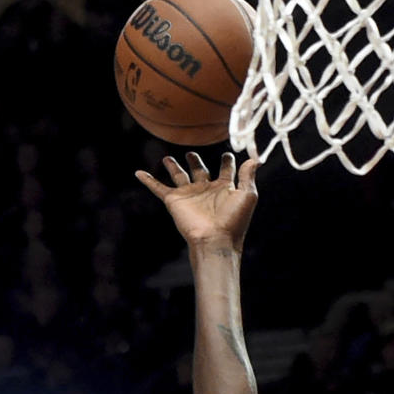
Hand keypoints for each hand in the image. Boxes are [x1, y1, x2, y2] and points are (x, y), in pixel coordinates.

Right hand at [136, 152, 258, 250]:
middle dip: (196, 162)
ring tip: (168, 158)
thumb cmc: (234, 220)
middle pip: (200, 171)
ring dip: (173, 167)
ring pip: (179, 176)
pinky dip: (148, 180)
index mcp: (224, 188)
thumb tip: (255, 159)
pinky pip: (158, 188)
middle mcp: (206, 190)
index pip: (226, 170)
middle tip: (192, 153)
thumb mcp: (248, 195)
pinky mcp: (174, 201)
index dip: (227, 162)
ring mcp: (189, 195)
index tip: (228, 155)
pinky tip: (139, 173)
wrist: (215, 240)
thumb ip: (248, 176)